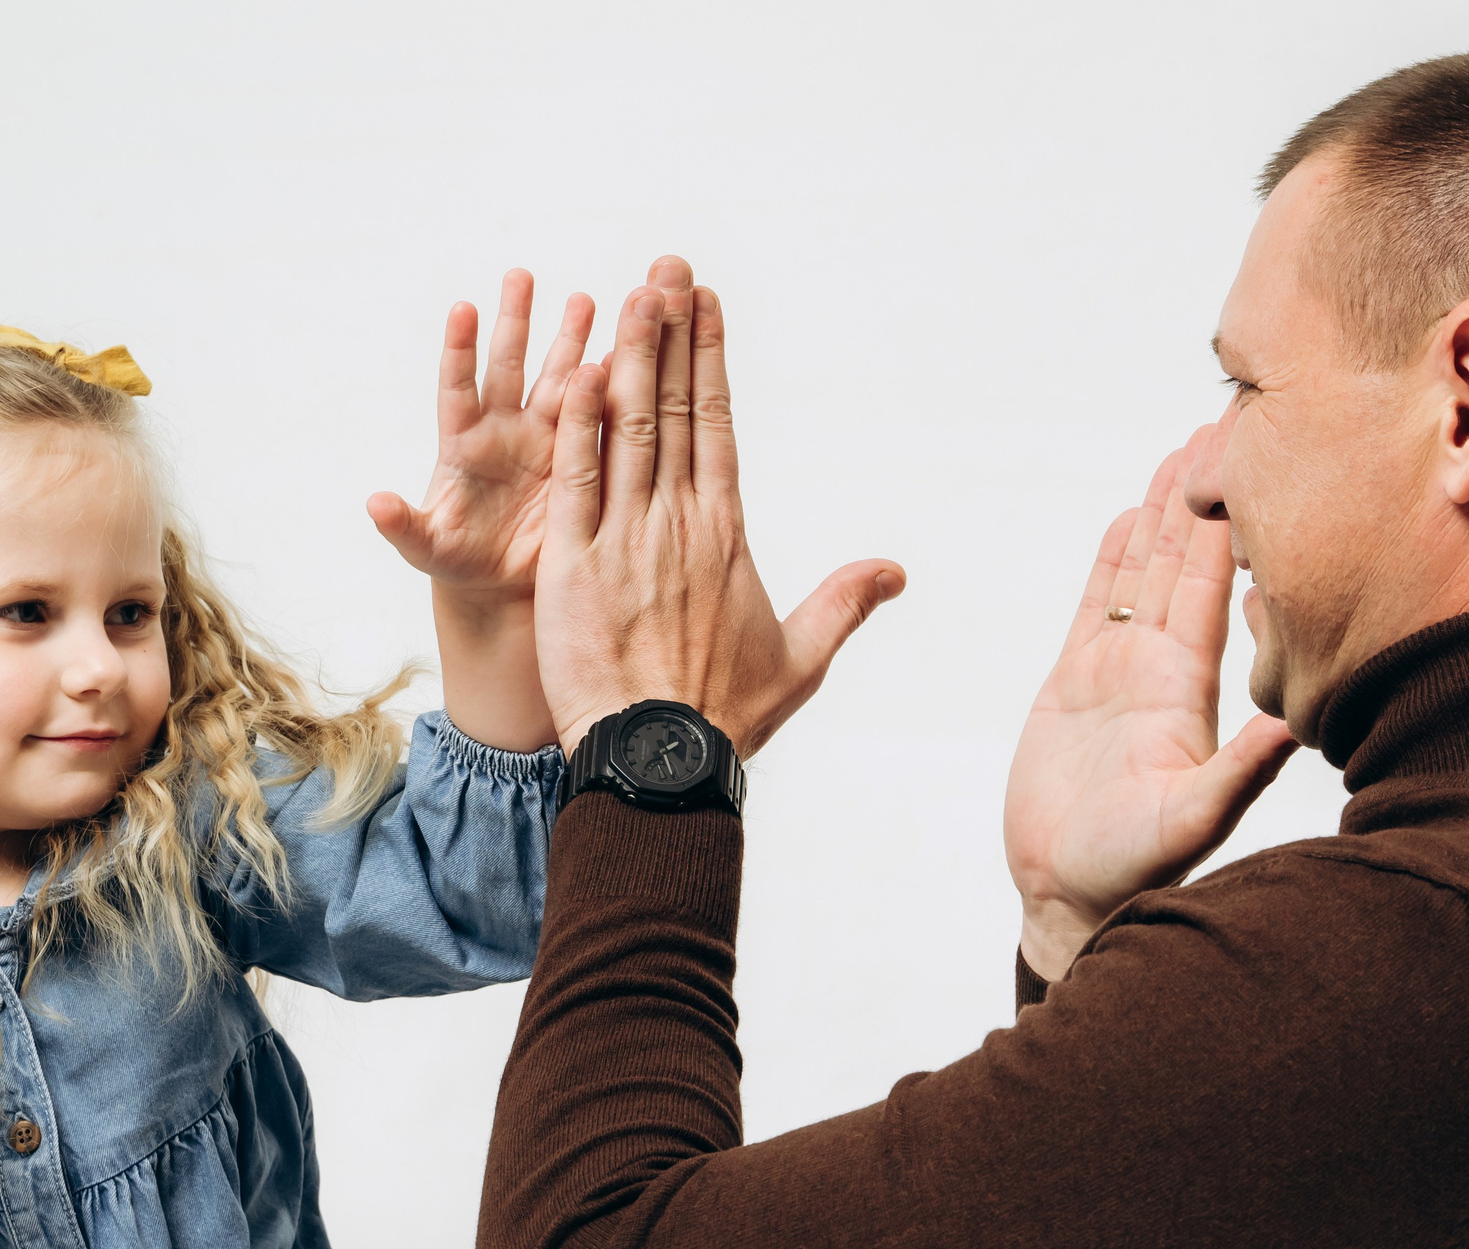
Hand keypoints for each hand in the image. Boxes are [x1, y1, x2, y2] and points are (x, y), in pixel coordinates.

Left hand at [368, 271, 595, 605]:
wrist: (502, 580)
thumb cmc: (458, 558)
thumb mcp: (427, 546)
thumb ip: (404, 524)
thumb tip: (374, 504)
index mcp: (463, 443)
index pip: (458, 386)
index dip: (460, 349)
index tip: (463, 308)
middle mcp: (504, 430)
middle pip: (509, 366)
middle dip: (516, 320)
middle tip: (521, 275)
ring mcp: (543, 438)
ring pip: (558, 379)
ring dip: (571, 339)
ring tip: (586, 298)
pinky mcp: (577, 455)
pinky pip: (595, 414)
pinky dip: (611, 386)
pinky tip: (629, 356)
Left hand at [534, 255, 902, 754]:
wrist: (662, 761)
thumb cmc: (727, 717)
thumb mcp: (800, 659)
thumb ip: (843, 604)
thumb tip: (895, 571)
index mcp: (725, 533)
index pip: (717, 424)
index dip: (707, 359)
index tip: (705, 305)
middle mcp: (677, 522)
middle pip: (671, 407)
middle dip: (668, 332)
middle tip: (666, 267)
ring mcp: (623, 539)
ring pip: (625, 428)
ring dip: (625, 356)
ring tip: (630, 294)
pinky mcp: (573, 565)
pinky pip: (574, 481)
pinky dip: (576, 426)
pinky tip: (576, 372)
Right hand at [1004, 434, 1298, 979]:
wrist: (1069, 895)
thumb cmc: (1133, 871)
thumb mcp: (1193, 820)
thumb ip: (1241, 770)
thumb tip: (1296, 724)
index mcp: (1191, 689)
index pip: (1217, 585)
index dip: (1233, 519)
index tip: (1257, 455)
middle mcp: (1162, 669)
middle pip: (1187, 560)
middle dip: (1208, 493)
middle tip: (1232, 420)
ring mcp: (1118, 672)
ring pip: (1145, 572)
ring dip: (1164, 513)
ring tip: (1184, 451)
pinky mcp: (1072, 683)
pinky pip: (1095, 604)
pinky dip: (1112, 560)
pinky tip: (1129, 516)